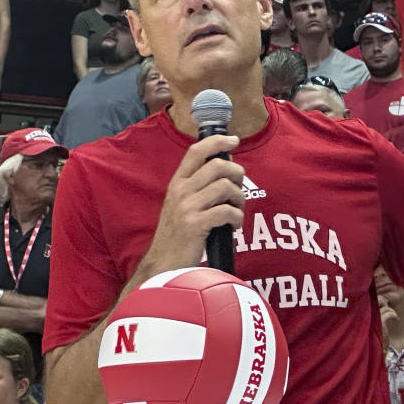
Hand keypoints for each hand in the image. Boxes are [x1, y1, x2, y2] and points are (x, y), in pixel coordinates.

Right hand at [144, 136, 244, 272]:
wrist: (164, 263)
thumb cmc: (178, 233)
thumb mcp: (181, 204)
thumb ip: (197, 186)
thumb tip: (226, 169)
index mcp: (177, 183)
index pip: (196, 151)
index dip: (217, 141)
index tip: (234, 140)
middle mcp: (181, 191)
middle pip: (218, 166)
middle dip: (237, 175)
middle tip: (239, 189)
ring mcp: (187, 207)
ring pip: (226, 187)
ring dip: (239, 198)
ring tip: (237, 210)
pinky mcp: (195, 225)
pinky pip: (227, 211)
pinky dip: (237, 218)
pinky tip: (234, 225)